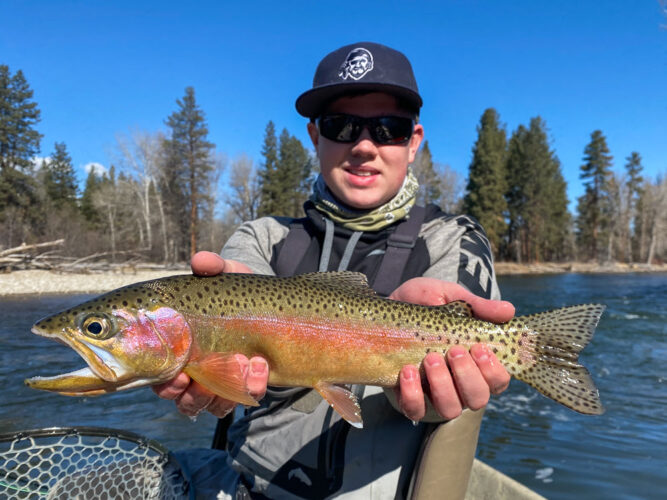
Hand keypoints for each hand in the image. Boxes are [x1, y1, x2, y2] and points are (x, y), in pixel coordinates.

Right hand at [151, 251, 267, 415]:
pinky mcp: (242, 386)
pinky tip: (262, 366)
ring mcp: (216, 381)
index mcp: (175, 344)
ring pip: (206, 405)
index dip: (164, 382)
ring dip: (220, 394)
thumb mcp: (227, 275)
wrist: (276, 308)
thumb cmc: (238, 292)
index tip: (179, 375)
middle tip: (201, 379)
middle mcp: (190, 368)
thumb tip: (200, 260)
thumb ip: (213, 266)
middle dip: (188, 394)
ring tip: (242, 363)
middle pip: (177, 396)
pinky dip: (251, 387)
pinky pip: (240, 400)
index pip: (155, 373)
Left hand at [389, 277, 512, 420]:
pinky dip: (413, 394)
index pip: (498, 381)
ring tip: (429, 358)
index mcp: (475, 364)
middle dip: (467, 376)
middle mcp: (459, 385)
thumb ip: (477, 305)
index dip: (493, 371)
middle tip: (453, 351)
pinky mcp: (408, 400)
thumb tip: (508, 310)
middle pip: (477, 399)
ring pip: (450, 409)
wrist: (384, 310)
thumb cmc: (423, 306)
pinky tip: (407, 371)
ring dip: (443, 385)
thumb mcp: (448, 297)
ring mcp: (434, 395)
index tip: (479, 348)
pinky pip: (415, 410)